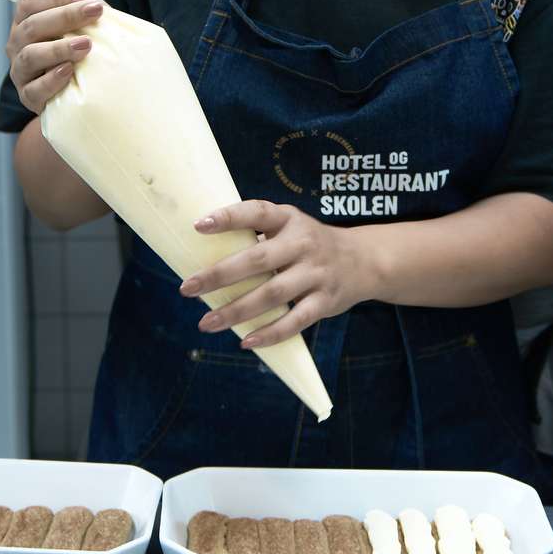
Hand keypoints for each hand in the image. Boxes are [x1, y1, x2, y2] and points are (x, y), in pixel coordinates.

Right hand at [4, 0, 103, 112]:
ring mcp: (21, 72)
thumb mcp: (78, 12)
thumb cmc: (85, 42)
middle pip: (31, 26)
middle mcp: (17, 45)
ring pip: (30, 56)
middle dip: (64, 17)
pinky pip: (35, 89)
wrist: (96, 84)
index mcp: (25, 20)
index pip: (30, 2)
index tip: (89, 1)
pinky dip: (52, 79)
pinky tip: (69, 71)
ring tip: (86, 45)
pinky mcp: (29, 97)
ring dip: (59, 48)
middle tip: (95, 13)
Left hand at [178, 201, 373, 348]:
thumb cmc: (309, 244)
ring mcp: (316, 273)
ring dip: (236, 311)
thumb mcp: (290, 227)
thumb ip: (258, 237)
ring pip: (272, 294)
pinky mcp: (326, 301)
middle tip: (188, 288)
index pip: (257, 213)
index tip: (198, 226)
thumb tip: (204, 255)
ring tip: (206, 322)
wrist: (365, 260)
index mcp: (288, 220)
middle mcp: (303, 243)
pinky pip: (295, 320)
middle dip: (220, 275)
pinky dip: (270, 333)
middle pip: (258, 259)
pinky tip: (246, 340)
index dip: (228, 218)